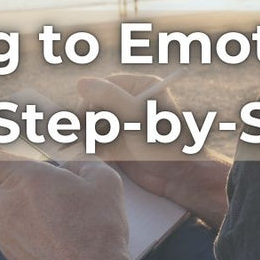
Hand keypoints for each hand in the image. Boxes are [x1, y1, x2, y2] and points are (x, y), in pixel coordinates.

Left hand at [0, 149, 138, 259]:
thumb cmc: (97, 229)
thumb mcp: (103, 180)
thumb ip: (82, 162)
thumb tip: (72, 165)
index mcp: (25, 177)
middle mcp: (8, 202)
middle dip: (15, 180)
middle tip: (44, 186)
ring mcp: (5, 229)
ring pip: (8, 208)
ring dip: (25, 207)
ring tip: (60, 217)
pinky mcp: (9, 252)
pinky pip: (13, 231)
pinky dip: (28, 229)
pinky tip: (55, 236)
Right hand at [76, 75, 230, 223]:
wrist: (178, 178)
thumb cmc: (165, 145)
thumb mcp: (136, 117)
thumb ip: (109, 97)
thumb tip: (81, 82)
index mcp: (142, 87)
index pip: (104, 85)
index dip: (92, 101)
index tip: (88, 117)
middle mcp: (132, 101)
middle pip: (96, 104)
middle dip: (93, 122)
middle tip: (98, 137)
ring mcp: (125, 122)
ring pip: (95, 123)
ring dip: (94, 137)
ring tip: (106, 149)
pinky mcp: (120, 141)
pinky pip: (98, 140)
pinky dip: (97, 148)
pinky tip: (108, 157)